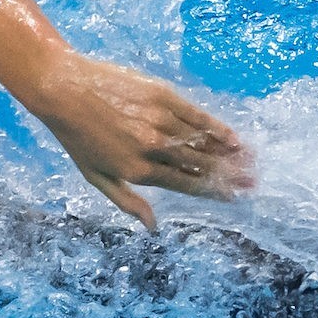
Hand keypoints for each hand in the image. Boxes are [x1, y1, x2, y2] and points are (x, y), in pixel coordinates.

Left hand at [30, 53, 254, 229]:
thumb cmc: (77, 137)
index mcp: (137, 170)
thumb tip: (153, 228)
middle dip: (230, 175)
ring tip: (251, 161)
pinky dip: (217, 127)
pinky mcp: (161, 95)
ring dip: (230, 153)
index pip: (186, 184)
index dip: (213, 191)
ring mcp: (158, 120)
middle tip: (253, 181)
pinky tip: (232, 136)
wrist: (63, 90)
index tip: (235, 196)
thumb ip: (128, 202)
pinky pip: (196, 115)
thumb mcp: (95, 176)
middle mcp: (152, 147)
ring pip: (202, 141)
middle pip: (201, 165)